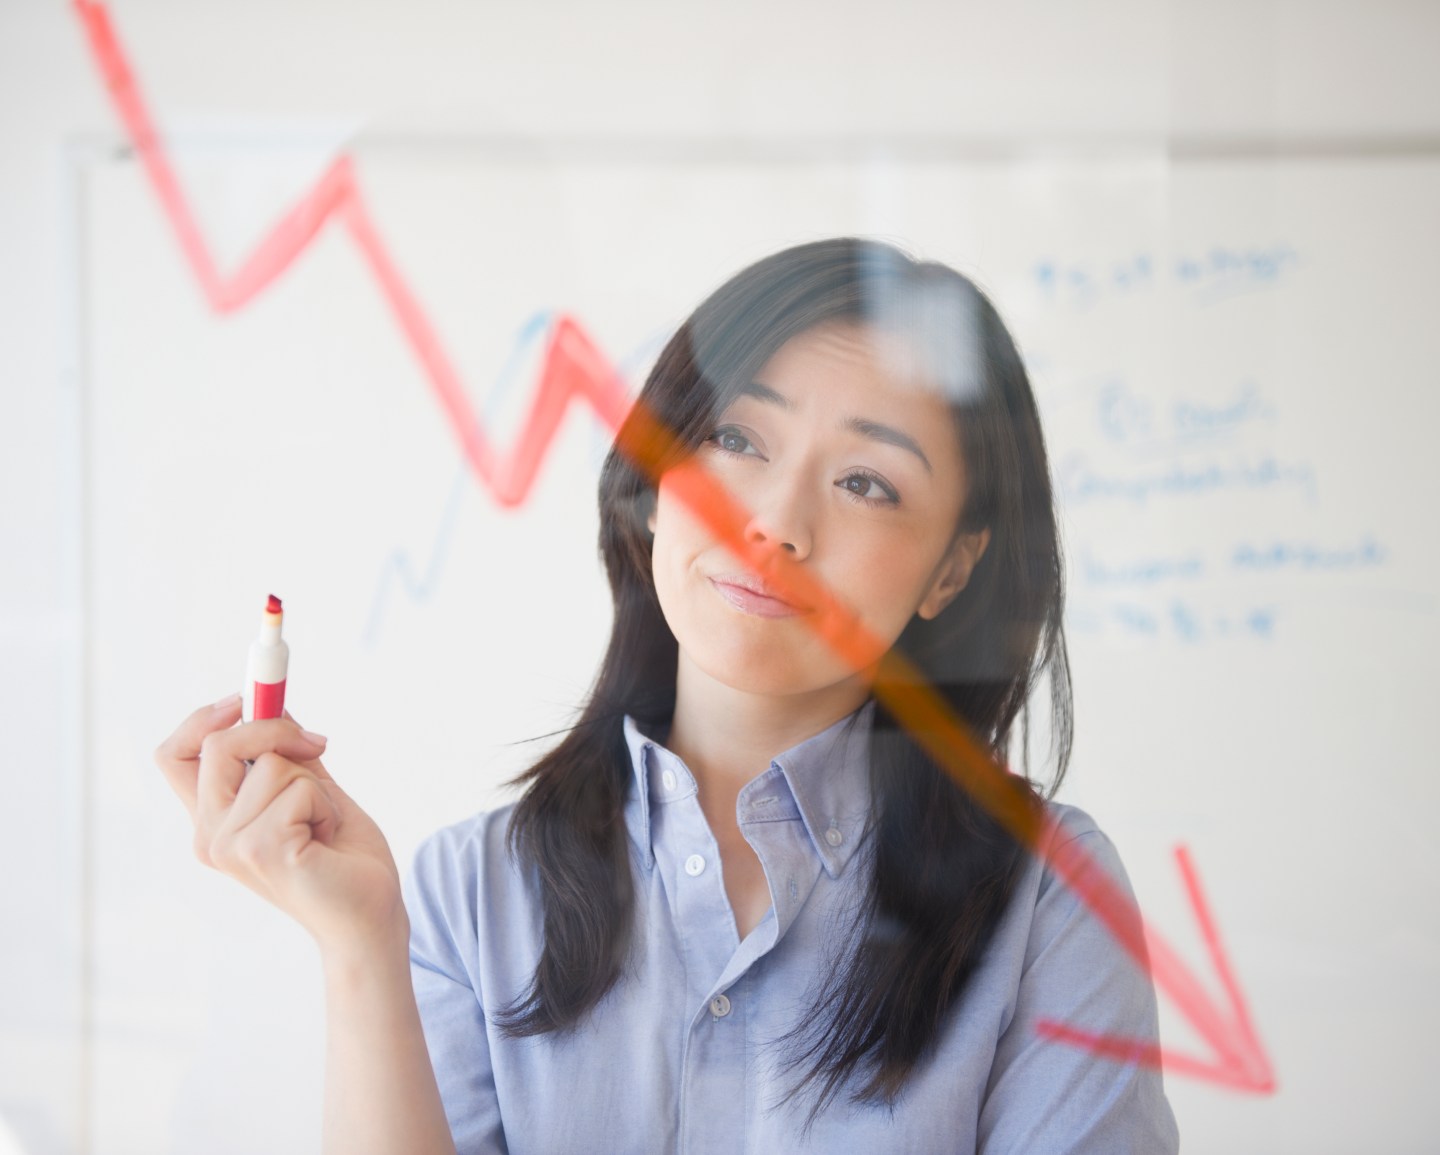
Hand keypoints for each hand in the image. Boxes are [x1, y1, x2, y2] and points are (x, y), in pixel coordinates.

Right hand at [155, 694, 406, 959]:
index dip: (201, 718)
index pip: (174, 756)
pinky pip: (300, 787)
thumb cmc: (342, 858)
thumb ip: (286, 755)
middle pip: (216, 745)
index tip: (245, 698)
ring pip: (272, 764)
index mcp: (214, 821)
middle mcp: (210, 836)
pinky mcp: (261, 850)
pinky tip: (326, 840)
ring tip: (323, 825)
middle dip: (273, 728)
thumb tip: (273, 704)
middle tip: (316, 744)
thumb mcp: (312, 791)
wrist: (369, 916)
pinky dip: (326, 804)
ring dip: (315, 783)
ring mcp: (230, 846)